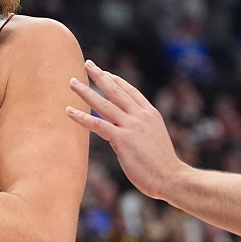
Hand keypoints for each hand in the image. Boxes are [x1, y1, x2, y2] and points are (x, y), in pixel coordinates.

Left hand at [67, 60, 185, 200]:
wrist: (171, 177)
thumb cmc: (163, 165)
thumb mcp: (155, 140)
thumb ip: (141, 132)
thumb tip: (126, 136)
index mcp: (151, 114)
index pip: (131, 92)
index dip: (117, 82)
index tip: (106, 73)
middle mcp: (141, 116)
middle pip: (116, 91)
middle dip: (100, 76)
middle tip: (87, 64)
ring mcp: (131, 126)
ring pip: (104, 104)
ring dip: (86, 92)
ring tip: (71, 82)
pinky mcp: (122, 139)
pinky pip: (98, 125)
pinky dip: (82, 117)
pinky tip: (69, 111)